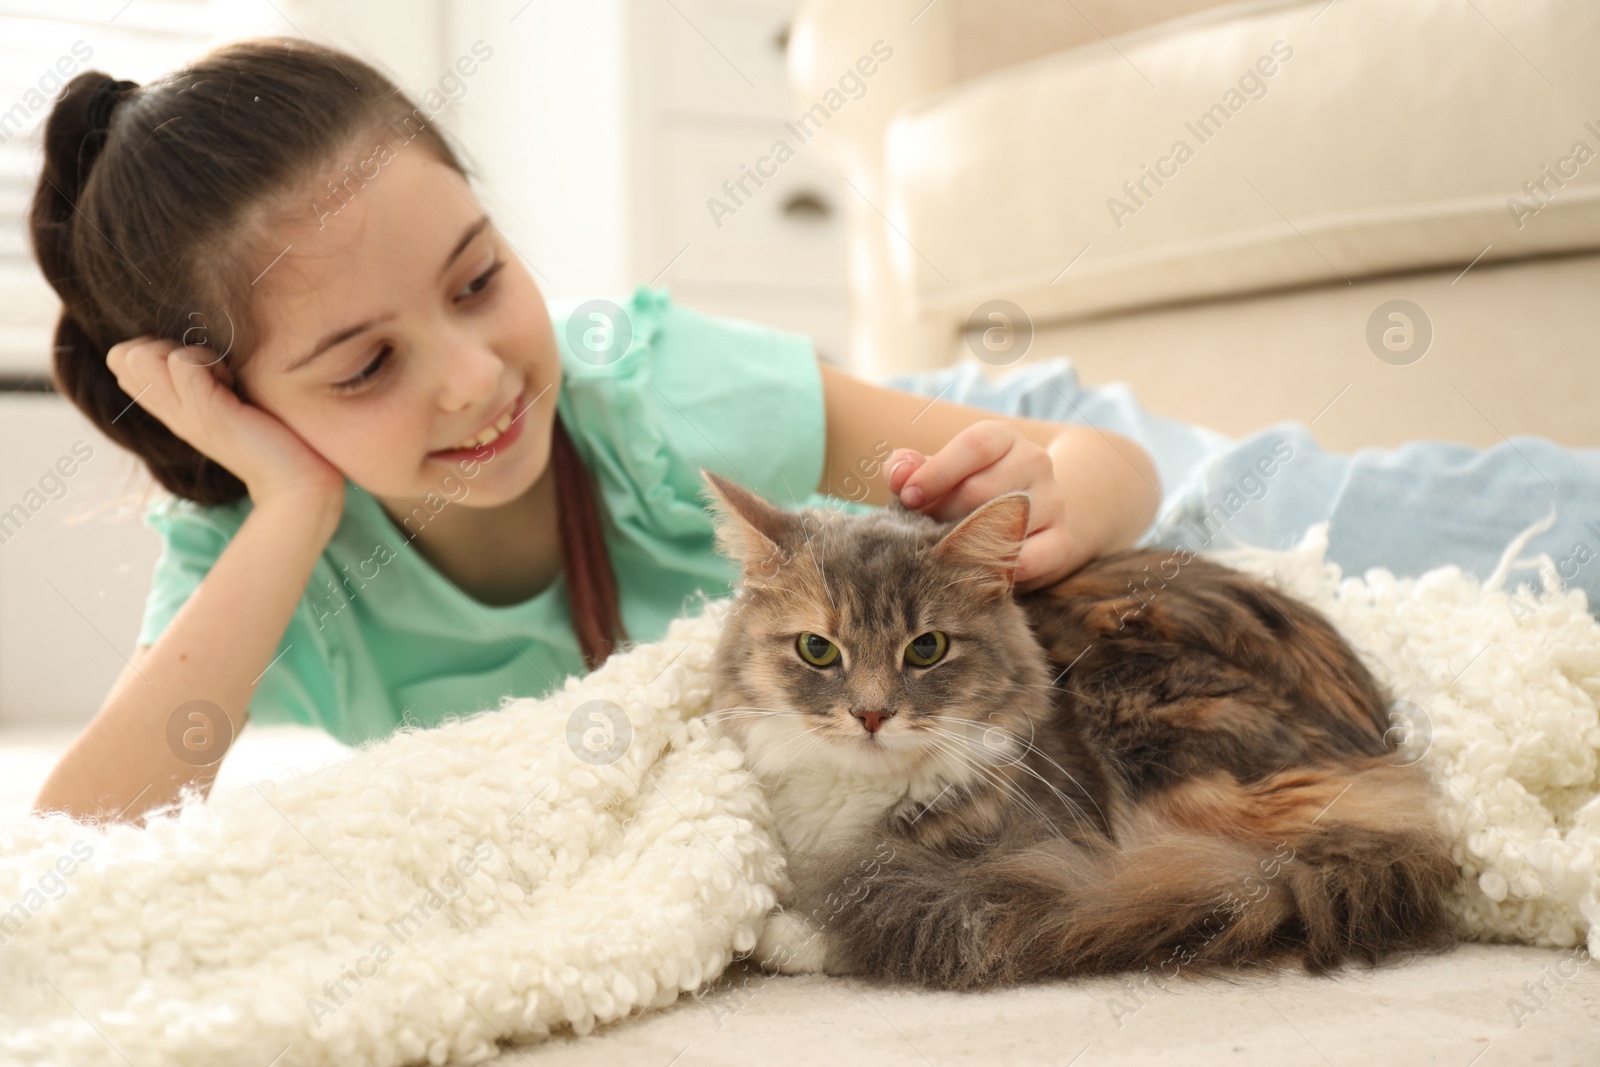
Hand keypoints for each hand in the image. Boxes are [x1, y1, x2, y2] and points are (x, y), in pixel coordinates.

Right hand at [105, 337, 344, 507]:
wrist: (298, 483)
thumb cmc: (277, 437)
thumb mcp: (232, 401)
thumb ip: (209, 377)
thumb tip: (198, 344)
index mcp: (173, 408)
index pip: (124, 361)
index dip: (158, 347)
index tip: (205, 366)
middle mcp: (171, 412)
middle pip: (123, 356)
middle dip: (167, 345)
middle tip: (215, 371)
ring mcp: (185, 415)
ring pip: (143, 355)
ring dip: (191, 352)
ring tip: (227, 379)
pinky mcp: (207, 415)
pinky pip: (182, 361)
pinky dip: (210, 360)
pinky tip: (236, 385)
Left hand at [887, 420, 1071, 593]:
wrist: (1024, 517)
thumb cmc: (964, 491)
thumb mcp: (936, 471)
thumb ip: (908, 467)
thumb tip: (899, 476)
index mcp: (1003, 438)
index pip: (975, 445)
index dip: (937, 472)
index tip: (908, 498)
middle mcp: (1034, 462)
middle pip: (982, 490)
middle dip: (943, 515)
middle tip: (923, 532)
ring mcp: (1053, 502)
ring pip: (1003, 524)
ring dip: (965, 543)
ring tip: (944, 550)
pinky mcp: (1061, 541)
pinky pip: (1027, 560)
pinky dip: (996, 569)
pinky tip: (974, 569)